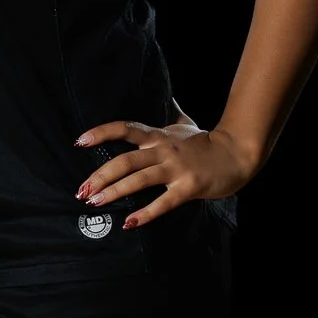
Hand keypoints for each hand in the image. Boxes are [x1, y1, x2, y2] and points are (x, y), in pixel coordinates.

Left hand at [72, 119, 264, 230]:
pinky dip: (144, 214)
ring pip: (138, 180)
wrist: (238, 153)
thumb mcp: (186, 124)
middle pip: (125, 160)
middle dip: (99, 176)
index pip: (125, 129)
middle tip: (82, 190)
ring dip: (114, 192)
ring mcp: (175, 169)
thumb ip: (172, 112)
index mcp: (158, 136)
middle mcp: (163, 150)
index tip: (80, 142)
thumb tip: (166, 94)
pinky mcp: (188, 187)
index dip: (101, 133)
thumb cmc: (208, 141)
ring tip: (94, 203)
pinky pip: (163, 202)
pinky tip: (128, 223)